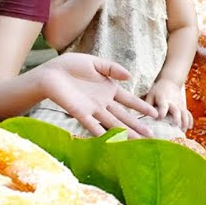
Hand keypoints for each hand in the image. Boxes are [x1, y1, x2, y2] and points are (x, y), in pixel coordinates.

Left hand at [37, 53, 158, 137]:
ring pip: (112, 123)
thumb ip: (112, 68)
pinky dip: (103, 134)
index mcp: (108, 89)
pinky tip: (113, 142)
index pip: (129, 100)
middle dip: (137, 125)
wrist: (50, 73)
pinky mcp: (80, 113)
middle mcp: (103, 102)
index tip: (155, 114)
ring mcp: (92, 109)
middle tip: (151, 135)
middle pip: (123, 116)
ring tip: (138, 141)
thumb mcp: (95, 63)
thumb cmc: (70, 66)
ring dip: (125, 133)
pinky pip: (93, 126)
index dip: (141, 107)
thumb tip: (130, 76)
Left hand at [145, 79, 193, 131]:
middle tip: (175, 127)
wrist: (170, 82)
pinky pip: (188, 113)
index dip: (161, 112)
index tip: (159, 119)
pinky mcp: (183, 106)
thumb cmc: (157, 91)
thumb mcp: (150, 95)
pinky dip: (190, 120)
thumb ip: (147, 105)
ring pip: (184, 113)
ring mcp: (180, 105)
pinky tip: (189, 127)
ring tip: (182, 131)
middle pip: (176, 111)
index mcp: (163, 100)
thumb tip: (141, 117)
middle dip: (176, 118)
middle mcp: (173, 103)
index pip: (163, 106)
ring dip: (184, 122)